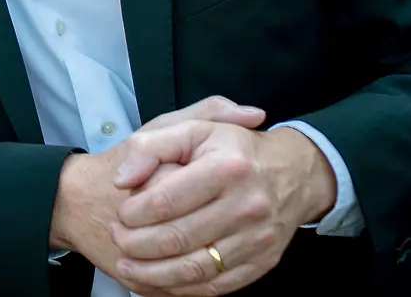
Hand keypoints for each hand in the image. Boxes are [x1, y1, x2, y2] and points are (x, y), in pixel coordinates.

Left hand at [107, 123, 336, 295]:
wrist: (292, 172)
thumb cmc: (233, 148)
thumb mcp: (193, 129)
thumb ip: (150, 146)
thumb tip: (122, 180)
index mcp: (227, 167)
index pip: (166, 200)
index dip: (134, 212)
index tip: (119, 214)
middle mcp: (247, 205)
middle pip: (178, 238)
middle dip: (137, 244)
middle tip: (117, 238)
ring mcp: (257, 238)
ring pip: (194, 268)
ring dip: (153, 273)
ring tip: (127, 265)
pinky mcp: (262, 261)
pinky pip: (216, 285)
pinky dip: (182, 287)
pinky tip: (159, 279)